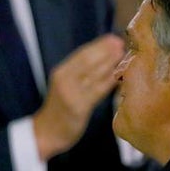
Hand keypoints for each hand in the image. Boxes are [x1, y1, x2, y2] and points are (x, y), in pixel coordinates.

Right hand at [33, 33, 125, 158]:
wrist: (46, 132)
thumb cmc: (60, 108)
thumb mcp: (65, 86)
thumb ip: (79, 73)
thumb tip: (103, 57)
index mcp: (61, 72)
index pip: (81, 54)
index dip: (98, 45)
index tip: (113, 38)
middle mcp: (64, 80)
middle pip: (87, 61)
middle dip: (105, 51)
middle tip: (121, 43)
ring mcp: (71, 94)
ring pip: (94, 74)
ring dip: (110, 63)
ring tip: (123, 55)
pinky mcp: (79, 107)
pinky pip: (97, 91)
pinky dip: (109, 82)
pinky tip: (119, 76)